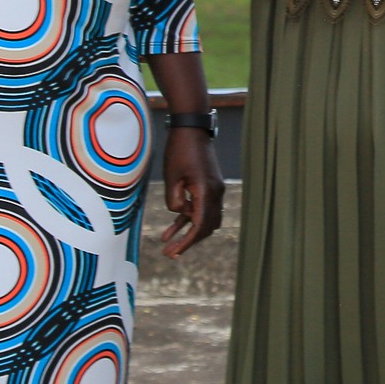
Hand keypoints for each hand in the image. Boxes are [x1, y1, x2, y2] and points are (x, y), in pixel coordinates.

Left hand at [159, 127, 224, 257]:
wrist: (192, 129)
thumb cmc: (180, 150)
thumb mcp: (171, 177)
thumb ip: (174, 201)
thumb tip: (180, 213)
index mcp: (206, 192)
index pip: (200, 226)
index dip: (187, 242)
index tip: (175, 253)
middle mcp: (215, 193)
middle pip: (206, 227)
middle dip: (189, 242)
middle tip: (170, 254)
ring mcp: (214, 189)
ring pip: (204, 220)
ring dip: (189, 233)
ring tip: (168, 246)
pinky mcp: (208, 186)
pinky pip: (200, 208)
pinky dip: (188, 219)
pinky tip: (171, 230)